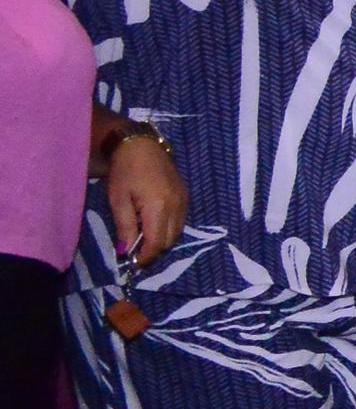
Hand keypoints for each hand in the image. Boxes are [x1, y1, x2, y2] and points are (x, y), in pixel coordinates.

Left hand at [96, 126, 182, 266]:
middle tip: (136, 251)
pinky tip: (154, 224)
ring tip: (144, 238)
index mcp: (159, 207)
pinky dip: (168, 228)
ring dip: (162, 240)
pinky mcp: (186, 196)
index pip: (157, 242)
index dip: (146, 257)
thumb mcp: (118, 199)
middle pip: (170, 241)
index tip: (132, 263)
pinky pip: (180, 221)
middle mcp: (177, 207)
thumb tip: (125, 251)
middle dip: (154, 250)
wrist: (142, 145)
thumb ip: (124, 226)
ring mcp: (184, 201)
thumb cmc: (125, 171)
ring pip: (177, 233)